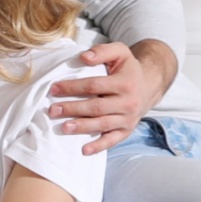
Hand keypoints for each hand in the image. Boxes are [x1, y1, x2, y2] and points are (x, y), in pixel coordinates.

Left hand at [47, 39, 174, 152]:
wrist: (148, 86)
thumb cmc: (127, 69)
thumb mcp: (120, 52)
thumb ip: (102, 51)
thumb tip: (83, 57)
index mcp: (125, 83)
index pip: (94, 85)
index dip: (73, 87)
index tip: (54, 88)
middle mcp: (128, 102)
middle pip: (96, 107)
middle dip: (73, 109)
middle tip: (52, 110)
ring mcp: (128, 119)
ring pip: (102, 125)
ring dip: (82, 127)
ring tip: (63, 127)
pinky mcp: (126, 130)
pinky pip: (112, 140)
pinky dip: (98, 146)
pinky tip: (84, 150)